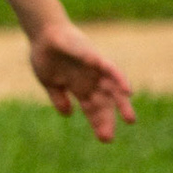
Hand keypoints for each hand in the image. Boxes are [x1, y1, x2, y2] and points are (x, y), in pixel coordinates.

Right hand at [29, 20, 135, 142]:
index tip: (105, 139)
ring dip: (121, 103)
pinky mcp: (95, 57)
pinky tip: (127, 91)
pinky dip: (119, 79)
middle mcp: (91, 80)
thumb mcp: (49, 81)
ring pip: (112, 89)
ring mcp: (95, 69)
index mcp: (80, 88)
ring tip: (129, 120)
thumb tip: (68, 114)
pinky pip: (111, 69)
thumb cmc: (45, 54)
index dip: (98, 123)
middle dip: (107, 119)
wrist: (42, 33)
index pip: (92, 109)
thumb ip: (58, 97)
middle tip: (109, 138)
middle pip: (104, 103)